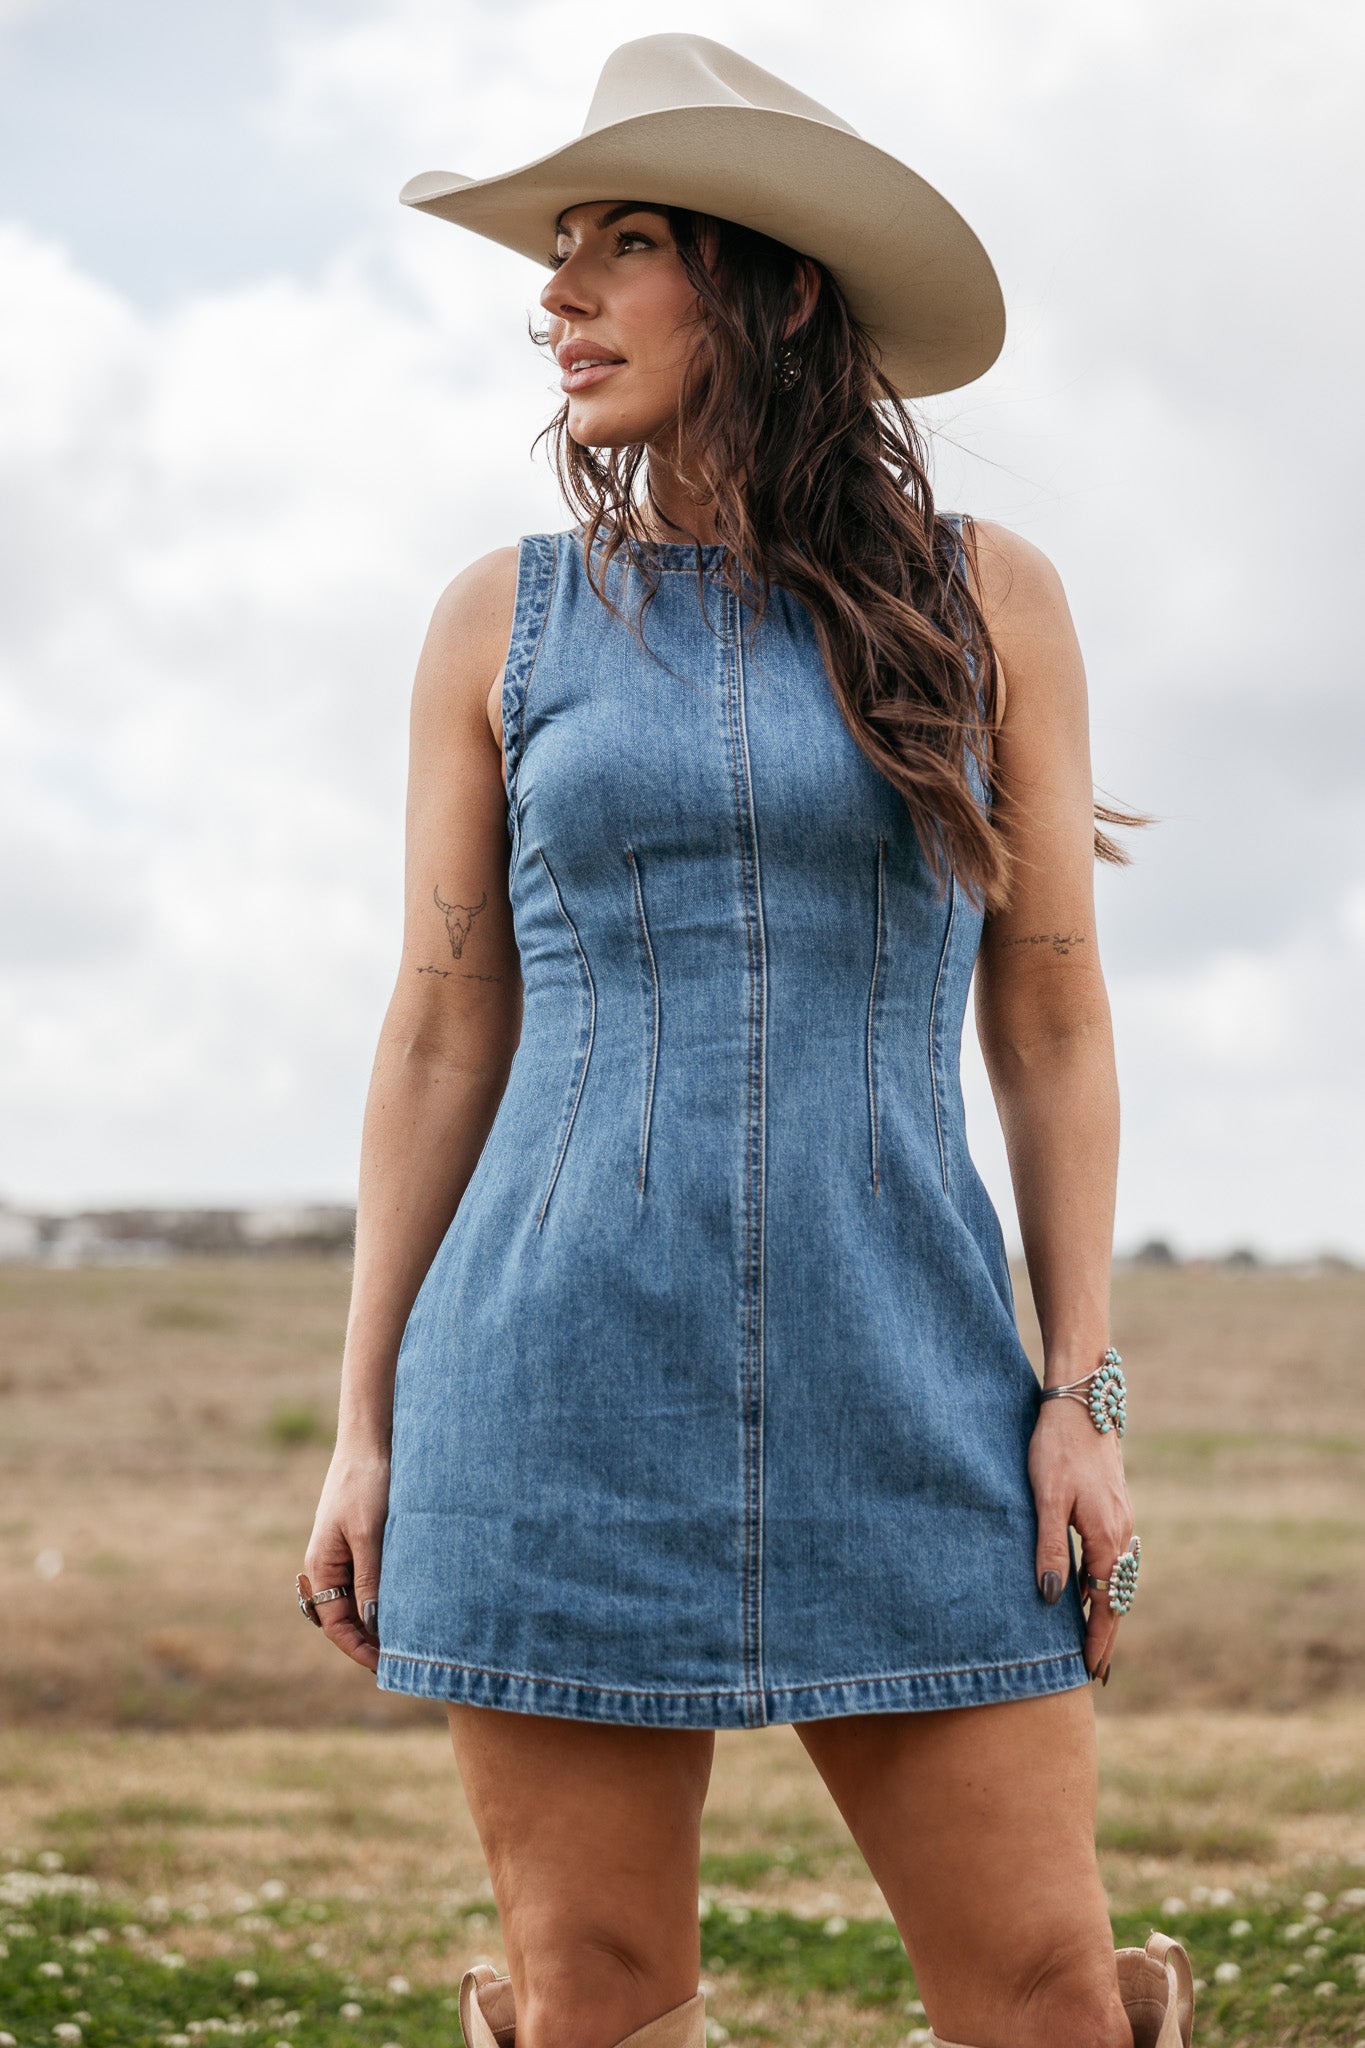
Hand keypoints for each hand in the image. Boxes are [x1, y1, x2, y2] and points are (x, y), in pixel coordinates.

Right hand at [301, 1445, 390, 1672]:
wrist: (371, 1440)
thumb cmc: (367, 1483)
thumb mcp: (369, 1534)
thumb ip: (370, 1580)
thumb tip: (373, 1625)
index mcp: (321, 1567)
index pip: (335, 1625)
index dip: (359, 1649)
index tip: (386, 1666)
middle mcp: (328, 1565)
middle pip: (346, 1618)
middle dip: (370, 1641)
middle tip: (404, 1660)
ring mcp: (344, 1553)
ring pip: (359, 1600)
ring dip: (379, 1620)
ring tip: (411, 1638)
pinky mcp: (362, 1541)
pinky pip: (370, 1579)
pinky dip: (386, 1596)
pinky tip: (411, 1603)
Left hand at [1028, 1395, 1132, 1681]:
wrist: (1084, 1402)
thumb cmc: (1059, 1447)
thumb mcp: (1046, 1499)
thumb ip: (1050, 1549)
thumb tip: (1050, 1600)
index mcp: (1108, 1539)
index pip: (1105, 1604)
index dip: (1097, 1640)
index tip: (1092, 1672)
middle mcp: (1123, 1534)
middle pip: (1118, 1597)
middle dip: (1108, 1634)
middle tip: (1098, 1672)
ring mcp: (1123, 1520)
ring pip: (1119, 1578)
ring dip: (1109, 1609)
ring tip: (1096, 1639)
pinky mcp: (1115, 1506)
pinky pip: (1116, 1558)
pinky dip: (1108, 1583)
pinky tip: (1094, 1587)